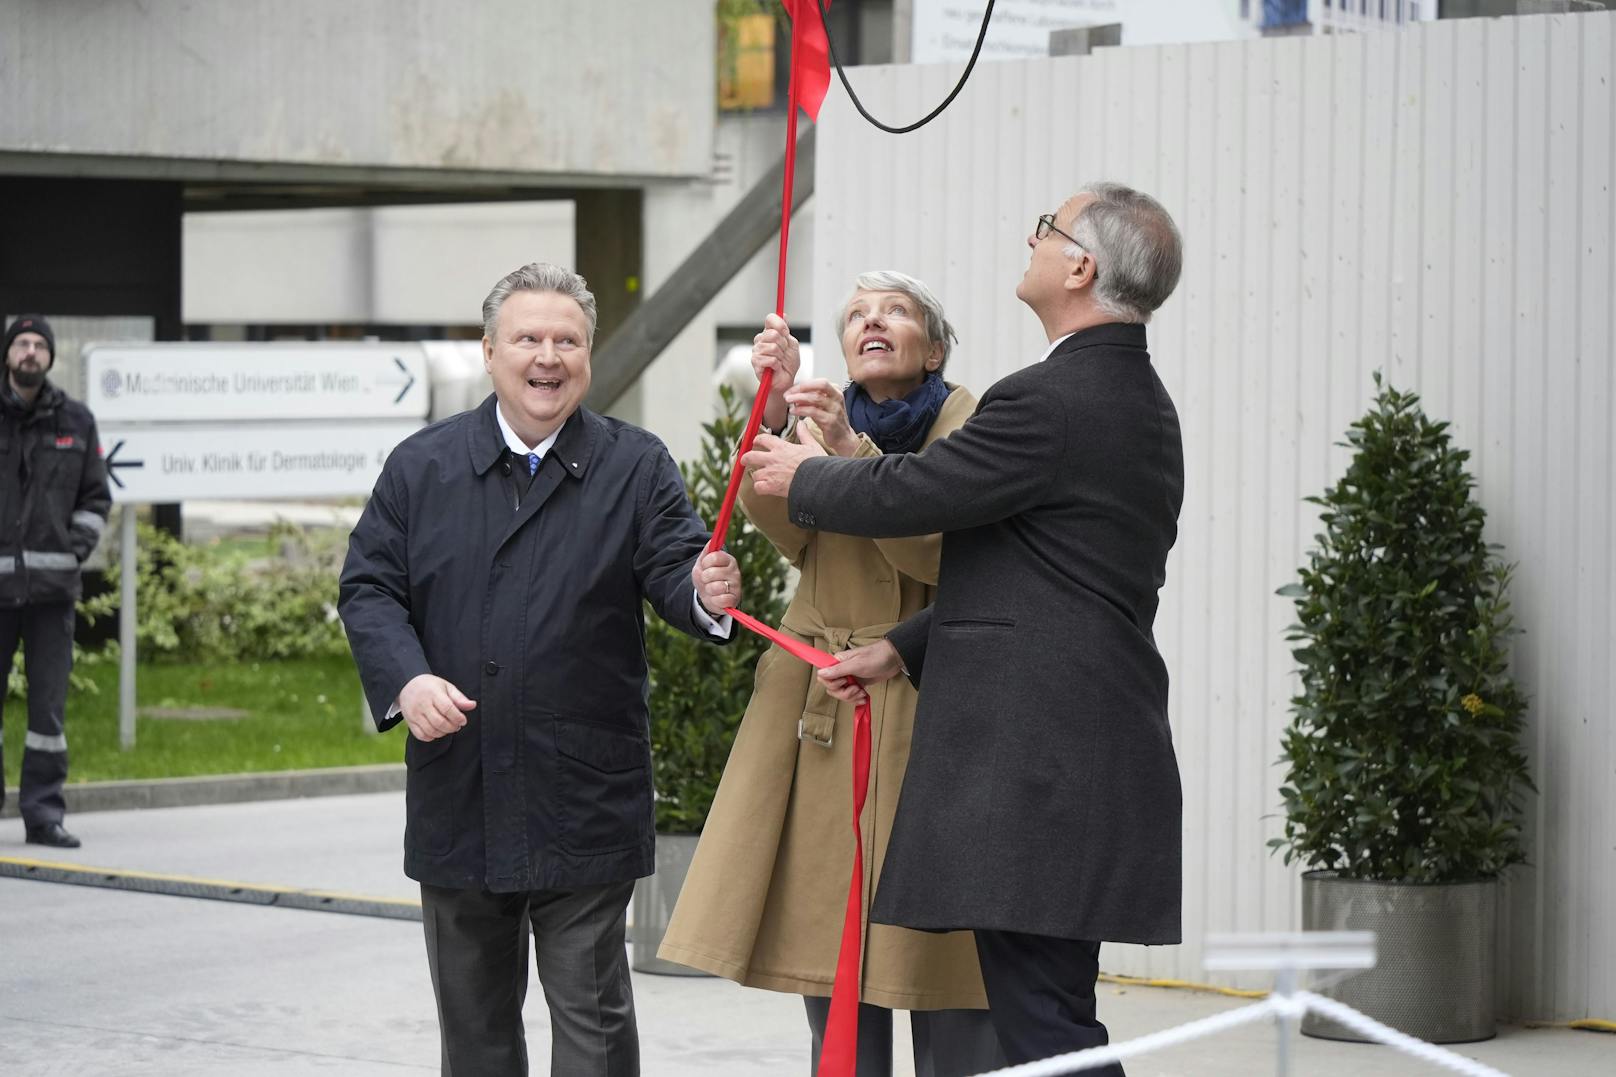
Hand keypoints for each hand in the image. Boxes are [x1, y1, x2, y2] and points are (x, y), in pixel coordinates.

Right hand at [399, 674, 475, 741]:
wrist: (408, 684)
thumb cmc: (431, 686)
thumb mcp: (446, 687)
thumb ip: (459, 698)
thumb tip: (472, 705)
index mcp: (433, 693)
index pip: (447, 708)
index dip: (457, 717)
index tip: (463, 720)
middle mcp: (422, 704)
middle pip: (439, 722)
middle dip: (452, 727)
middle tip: (457, 725)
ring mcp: (414, 714)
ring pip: (431, 730)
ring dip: (443, 733)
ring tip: (448, 728)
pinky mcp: (410, 721)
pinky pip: (421, 735)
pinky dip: (431, 737)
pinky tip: (437, 731)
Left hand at [693, 550, 741, 615]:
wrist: (709, 596)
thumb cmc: (707, 578)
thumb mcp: (702, 564)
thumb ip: (706, 552)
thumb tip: (711, 540)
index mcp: (728, 560)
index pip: (715, 556)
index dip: (705, 562)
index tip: (705, 566)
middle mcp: (735, 571)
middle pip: (712, 572)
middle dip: (704, 578)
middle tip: (707, 580)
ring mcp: (736, 586)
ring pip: (716, 587)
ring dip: (709, 590)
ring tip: (711, 589)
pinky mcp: (735, 600)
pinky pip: (721, 599)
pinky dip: (714, 600)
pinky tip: (716, 598)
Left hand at [740, 425, 826, 498]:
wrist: (817, 481)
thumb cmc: (817, 464)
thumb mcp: (813, 445)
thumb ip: (804, 434)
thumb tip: (802, 424)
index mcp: (782, 448)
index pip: (763, 439)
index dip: (757, 440)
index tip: (755, 441)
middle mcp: (773, 459)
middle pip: (750, 456)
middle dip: (745, 458)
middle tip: (744, 460)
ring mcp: (770, 473)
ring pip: (754, 474)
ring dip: (757, 476)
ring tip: (762, 478)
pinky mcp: (771, 486)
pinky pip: (758, 487)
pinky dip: (760, 488)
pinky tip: (764, 488)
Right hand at [751, 313, 800, 431]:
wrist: (786, 380)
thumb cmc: (788, 363)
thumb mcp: (791, 344)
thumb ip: (785, 330)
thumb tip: (783, 314)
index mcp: (769, 333)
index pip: (770, 319)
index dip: (780, 324)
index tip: (786, 333)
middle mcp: (761, 340)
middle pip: (772, 334)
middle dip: (783, 345)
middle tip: (783, 354)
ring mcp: (756, 351)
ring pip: (772, 347)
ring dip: (780, 356)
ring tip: (779, 361)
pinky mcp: (755, 362)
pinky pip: (770, 359)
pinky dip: (777, 365)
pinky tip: (775, 368)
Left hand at [784, 378, 858, 456]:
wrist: (842, 437)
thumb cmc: (830, 420)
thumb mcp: (822, 405)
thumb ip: (810, 398)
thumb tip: (794, 393)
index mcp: (835, 391)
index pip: (818, 382)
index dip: (803, 385)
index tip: (790, 390)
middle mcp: (837, 397)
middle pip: (821, 385)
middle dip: (802, 387)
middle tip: (788, 393)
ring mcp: (835, 409)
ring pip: (816, 398)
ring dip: (799, 398)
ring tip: (788, 401)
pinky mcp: (831, 421)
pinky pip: (814, 412)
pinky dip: (801, 410)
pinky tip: (793, 411)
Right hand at [816, 639, 904, 702]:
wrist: (893, 659)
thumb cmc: (876, 657)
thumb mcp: (856, 664)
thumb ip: (838, 670)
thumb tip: (820, 672)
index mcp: (837, 662)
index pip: (824, 677)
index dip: (832, 684)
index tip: (844, 681)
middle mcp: (841, 670)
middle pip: (832, 689)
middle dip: (843, 693)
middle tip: (856, 689)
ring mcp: (850, 678)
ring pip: (841, 694)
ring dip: (851, 697)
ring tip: (862, 693)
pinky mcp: (858, 684)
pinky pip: (851, 696)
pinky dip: (856, 699)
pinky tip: (864, 697)